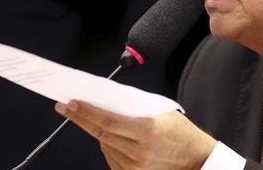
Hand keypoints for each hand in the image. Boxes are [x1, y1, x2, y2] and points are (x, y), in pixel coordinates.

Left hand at [55, 101, 216, 169]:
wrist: (197, 161)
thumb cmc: (181, 133)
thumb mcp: (162, 112)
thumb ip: (135, 108)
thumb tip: (107, 100)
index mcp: (147, 131)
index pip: (107, 120)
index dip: (86, 112)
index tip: (70, 104)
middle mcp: (139, 152)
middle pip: (100, 133)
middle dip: (80, 119)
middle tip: (65, 107)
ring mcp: (135, 168)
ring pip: (104, 146)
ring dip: (96, 131)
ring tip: (93, 119)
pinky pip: (112, 158)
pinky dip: (107, 146)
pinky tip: (111, 137)